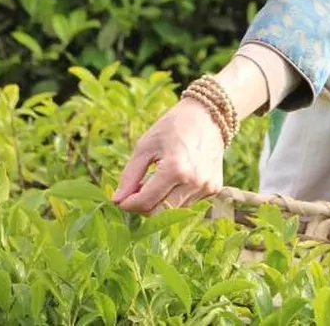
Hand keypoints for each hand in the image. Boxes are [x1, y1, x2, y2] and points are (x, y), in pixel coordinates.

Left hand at [111, 97, 225, 213]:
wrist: (208, 115)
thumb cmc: (173, 127)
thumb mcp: (145, 146)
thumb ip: (130, 175)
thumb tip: (116, 200)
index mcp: (175, 169)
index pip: (146, 202)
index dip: (128, 204)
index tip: (120, 199)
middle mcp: (194, 182)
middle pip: (160, 213)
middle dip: (143, 207)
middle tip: (136, 193)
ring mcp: (206, 187)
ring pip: (174, 210)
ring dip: (160, 202)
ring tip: (156, 181)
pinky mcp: (214, 188)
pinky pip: (188, 203)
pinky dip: (175, 197)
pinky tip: (174, 179)